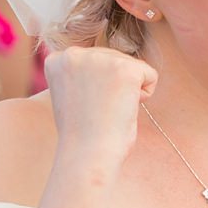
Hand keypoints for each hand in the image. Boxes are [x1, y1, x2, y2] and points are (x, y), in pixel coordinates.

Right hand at [42, 46, 157, 172]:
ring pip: (132, 66)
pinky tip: (123, 109)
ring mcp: (99, 58)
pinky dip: (144, 96)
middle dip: (114, 87)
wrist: (87, 155)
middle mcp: (74, 53)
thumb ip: (84, 74)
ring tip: (108, 111)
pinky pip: (150, 75)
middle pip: (114, 59)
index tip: (84, 107)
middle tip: (98, 112)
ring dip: (127, 91)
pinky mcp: (124, 68)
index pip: (94, 61)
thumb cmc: (82, 134)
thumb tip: (108, 65)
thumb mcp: (73, 94)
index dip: (96, 87)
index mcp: (58, 60)